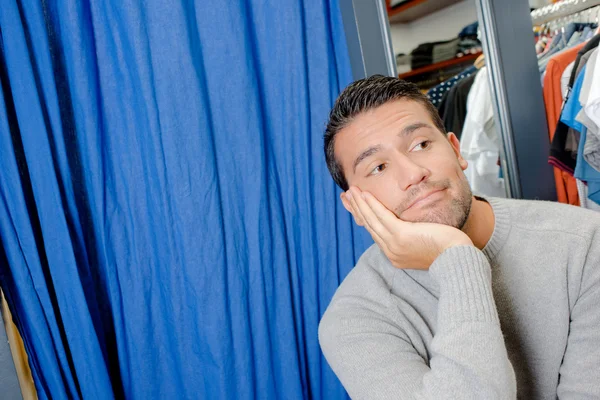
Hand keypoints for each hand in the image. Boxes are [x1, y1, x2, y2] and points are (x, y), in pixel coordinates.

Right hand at [344, 186, 472, 269]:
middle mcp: (391, 252)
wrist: (457, 259)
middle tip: (346, 196)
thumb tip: (413, 228)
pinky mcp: (401, 236)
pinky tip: (365, 195)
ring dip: (360, 204)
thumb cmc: (449, 251)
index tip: (355, 206)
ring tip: (351, 191)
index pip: (375, 232)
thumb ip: (415, 236)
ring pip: (372, 220)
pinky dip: (372, 205)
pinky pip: (382, 217)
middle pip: (369, 226)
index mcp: (395, 255)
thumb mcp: (426, 243)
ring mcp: (394, 245)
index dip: (363, 217)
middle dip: (356, 209)